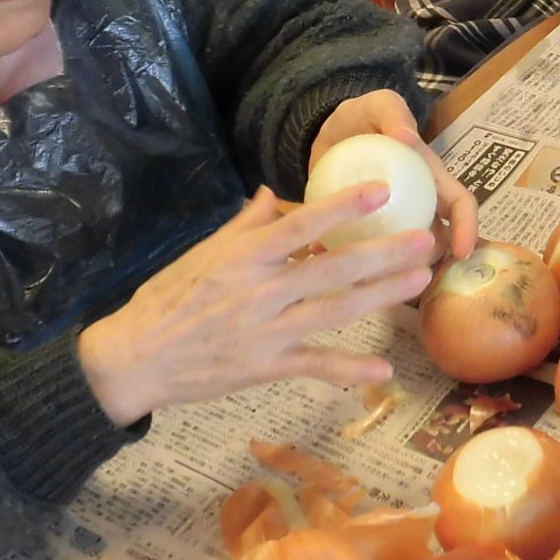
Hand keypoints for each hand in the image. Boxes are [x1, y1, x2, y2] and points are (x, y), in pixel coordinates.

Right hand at [76, 186, 435, 425]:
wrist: (133, 360)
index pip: (301, 227)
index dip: (342, 208)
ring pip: (333, 312)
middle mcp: (259, 292)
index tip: (381, 190)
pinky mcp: (266, 368)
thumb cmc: (166, 299)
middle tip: (426, 239)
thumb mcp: (201, 253)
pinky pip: (314, 367)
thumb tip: (274, 192)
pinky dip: (349, 370)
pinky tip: (385, 369)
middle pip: (331, 270)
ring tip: (418, 281)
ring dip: (380, 297)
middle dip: (383, 254)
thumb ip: (245, 225)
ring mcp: (265, 333)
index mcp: (243, 257)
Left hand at [307, 88, 476, 258]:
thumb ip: (393, 114)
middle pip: (432, 242)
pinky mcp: (359, 230)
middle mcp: (416, 205)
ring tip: (360, 274)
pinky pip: (356, 252)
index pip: (459, 204)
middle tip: (398, 269)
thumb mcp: (379, 105)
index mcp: (430, 178)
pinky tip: (320, 256)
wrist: (327, 130)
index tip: (462, 252)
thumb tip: (406, 137)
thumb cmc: (364, 116)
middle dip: (424, 261)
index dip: (467, 227)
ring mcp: (388, 221)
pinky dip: (343, 259)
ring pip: (396, 256)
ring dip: (384, 270)